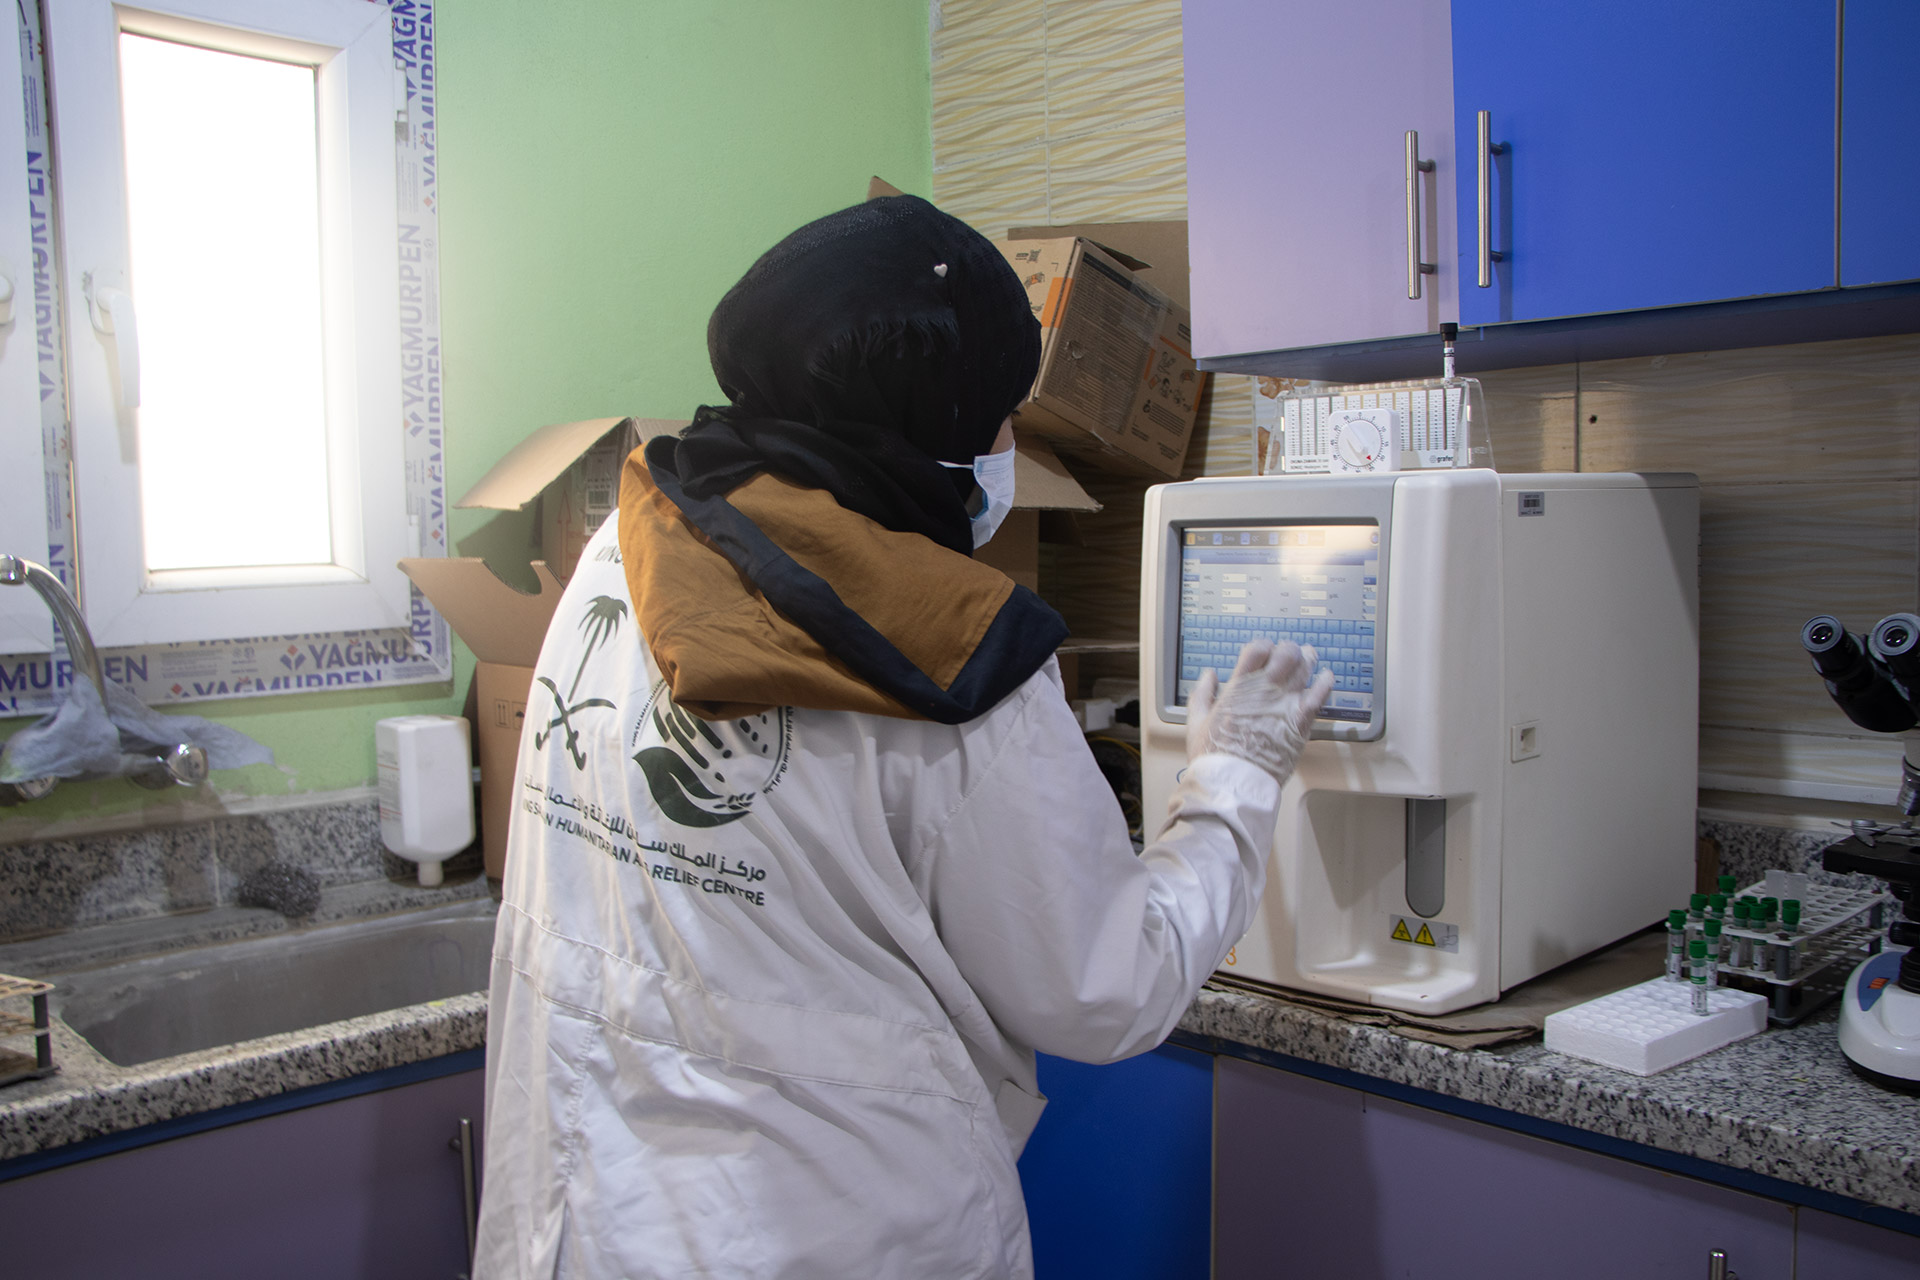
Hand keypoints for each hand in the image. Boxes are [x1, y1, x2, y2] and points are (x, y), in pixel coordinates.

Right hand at [1185, 639, 1334, 786]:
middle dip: (1289, 650)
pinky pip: (1319, 696)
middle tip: (1290, 654)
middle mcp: (1264, 692)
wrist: (1234, 784)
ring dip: (1308, 660)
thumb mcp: (1196, 723)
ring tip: (1309, 657)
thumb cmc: (1214, 758)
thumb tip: (1209, 676)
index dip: (1263, 645)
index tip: (1265, 651)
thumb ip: (1201, 695)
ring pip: (1304, 670)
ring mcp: (1284, 706)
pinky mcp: (1300, 723)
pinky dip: (1325, 683)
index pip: (1257, 649)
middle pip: (1285, 655)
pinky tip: (1326, 676)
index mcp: (1238, 688)